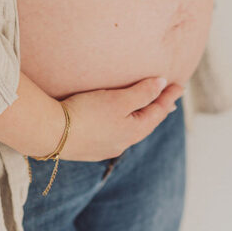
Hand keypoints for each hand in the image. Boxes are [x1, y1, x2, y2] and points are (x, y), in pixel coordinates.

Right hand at [59, 77, 184, 161]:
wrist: (51, 134)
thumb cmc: (87, 114)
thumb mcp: (118, 100)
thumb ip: (142, 93)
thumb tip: (162, 84)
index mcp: (133, 131)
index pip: (157, 112)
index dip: (168, 97)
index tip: (180, 85)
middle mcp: (122, 142)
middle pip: (146, 122)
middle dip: (158, 108)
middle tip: (169, 98)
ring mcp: (106, 146)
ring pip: (131, 128)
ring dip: (141, 115)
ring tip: (147, 108)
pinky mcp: (90, 145)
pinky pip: (116, 131)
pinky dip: (125, 121)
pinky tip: (119, 120)